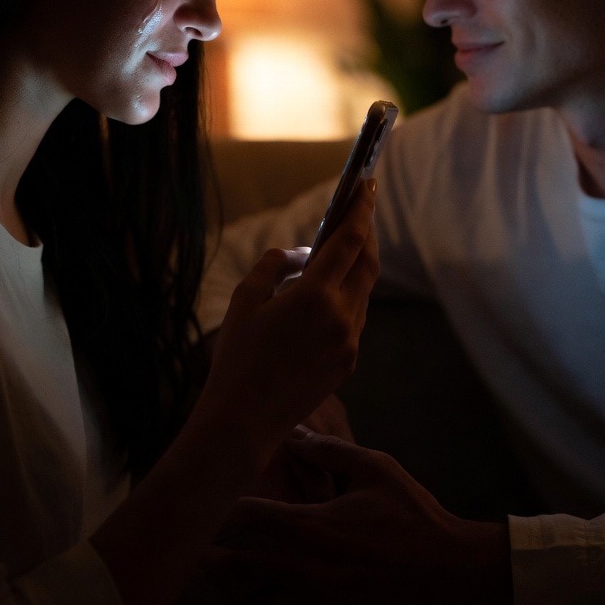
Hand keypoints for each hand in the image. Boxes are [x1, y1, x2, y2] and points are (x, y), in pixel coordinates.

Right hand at [201, 182, 377, 453]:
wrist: (244, 420)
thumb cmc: (237, 357)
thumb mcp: (245, 299)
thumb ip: (276, 264)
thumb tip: (302, 253)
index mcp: (314, 295)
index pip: (349, 239)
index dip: (361, 208)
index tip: (367, 184)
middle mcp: (341, 317)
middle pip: (368, 262)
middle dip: (367, 232)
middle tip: (360, 209)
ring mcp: (349, 342)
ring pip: (363, 291)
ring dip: (357, 266)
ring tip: (342, 248)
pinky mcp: (349, 362)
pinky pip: (355, 318)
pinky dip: (348, 296)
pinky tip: (329, 293)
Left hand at [209, 432, 512, 604]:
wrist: (448, 571)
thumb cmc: (411, 514)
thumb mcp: (374, 468)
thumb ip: (329, 450)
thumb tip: (295, 434)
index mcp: (312, 526)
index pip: (248, 517)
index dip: (218, 508)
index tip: (198, 499)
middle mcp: (305, 567)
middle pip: (238, 566)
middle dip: (210, 556)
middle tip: (187, 547)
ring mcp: (315, 599)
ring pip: (254, 597)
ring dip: (231, 584)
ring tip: (211, 572)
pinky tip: (254, 597)